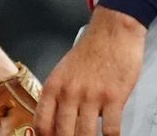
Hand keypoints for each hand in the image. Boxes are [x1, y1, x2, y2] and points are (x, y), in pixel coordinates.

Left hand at [35, 7, 144, 135]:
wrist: (113, 31)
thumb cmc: (90, 51)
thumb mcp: (64, 71)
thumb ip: (58, 96)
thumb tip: (55, 124)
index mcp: (54, 86)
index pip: (42, 123)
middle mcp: (69, 93)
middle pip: (63, 134)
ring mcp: (91, 96)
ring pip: (86, 135)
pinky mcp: (114, 97)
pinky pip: (110, 130)